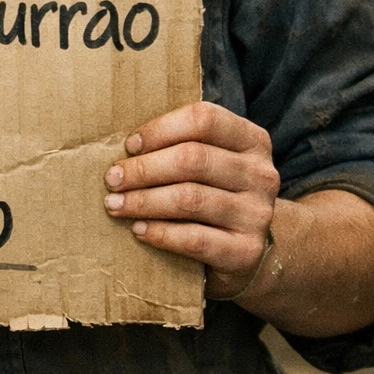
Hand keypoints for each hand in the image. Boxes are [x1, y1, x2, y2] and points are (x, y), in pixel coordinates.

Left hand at [103, 101, 279, 298]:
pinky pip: (195, 239)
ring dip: (144, 201)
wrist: (247, 253)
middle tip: (112, 179)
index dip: (161, 129)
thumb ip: (180, 146)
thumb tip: (126, 146)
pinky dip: (160, 233)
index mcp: (252, 140)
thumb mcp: (209, 163)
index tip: (130, 145)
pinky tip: (139, 230)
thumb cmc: (214, 195)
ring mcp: (257, 214)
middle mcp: (261, 174)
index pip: (205, 120)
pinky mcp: (246, 251)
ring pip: (190, 198)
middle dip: (144, 169)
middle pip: (193, 159)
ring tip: (115, 204)